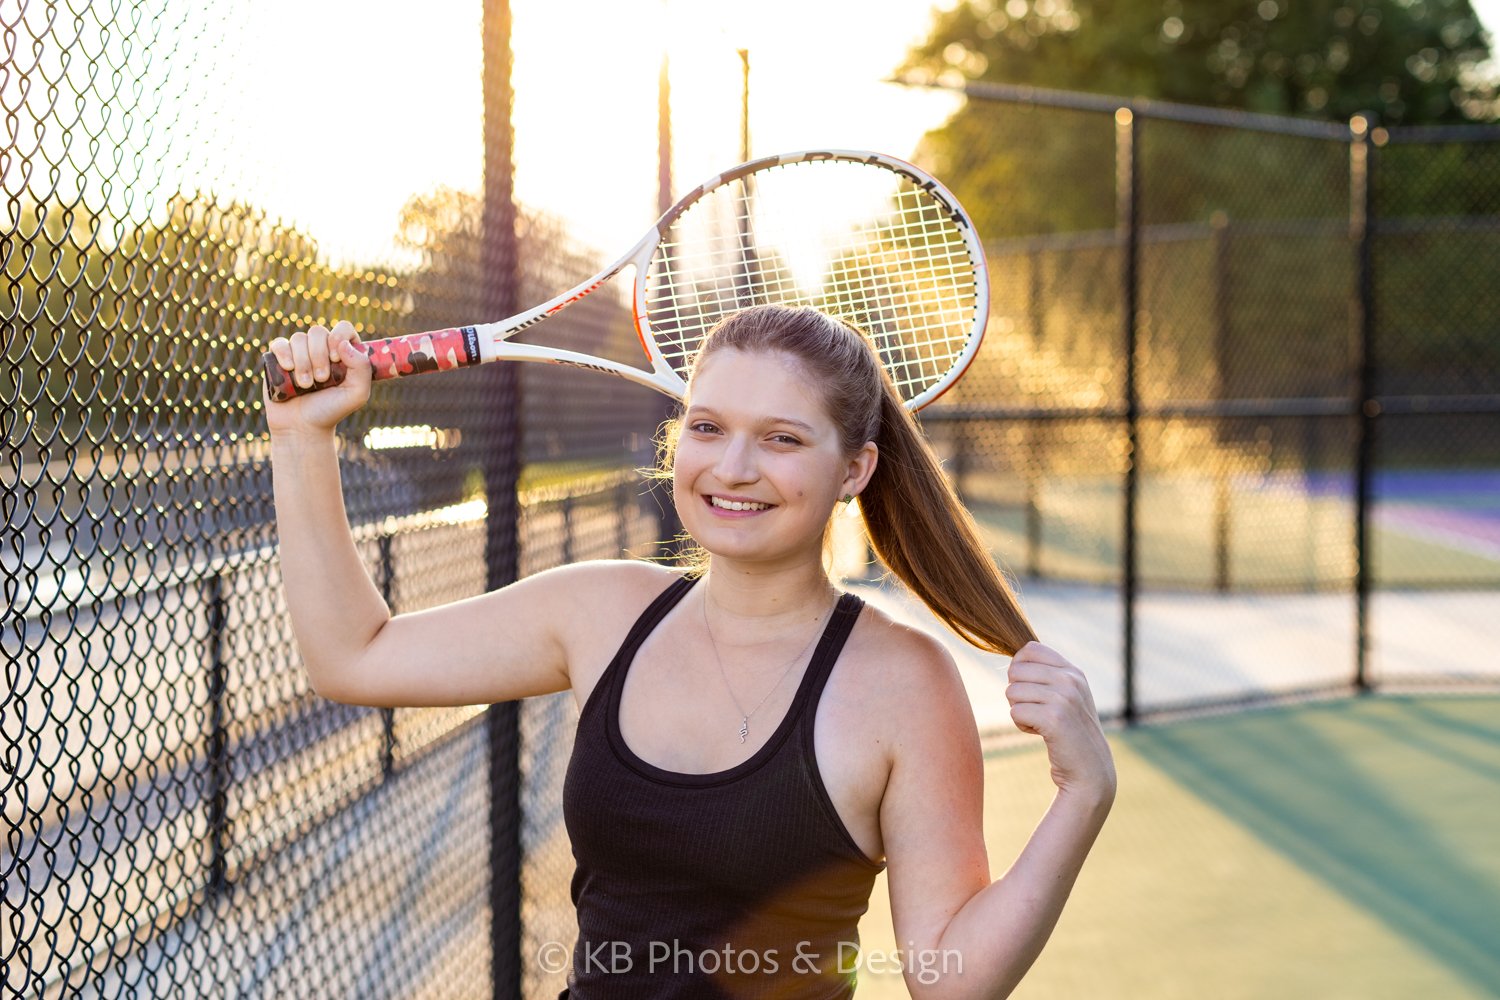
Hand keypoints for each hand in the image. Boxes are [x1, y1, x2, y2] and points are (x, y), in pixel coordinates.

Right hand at [261, 321, 371, 436]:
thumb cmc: (332, 410)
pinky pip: (279, 344)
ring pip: (299, 338)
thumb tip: (343, 343)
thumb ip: (362, 368)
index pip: (343, 328)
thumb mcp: (357, 394)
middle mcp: (322, 349)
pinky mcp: (280, 359)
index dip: (338, 337)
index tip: (336, 359)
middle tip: (322, 379)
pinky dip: (284, 354)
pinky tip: (288, 369)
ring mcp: (300, 353)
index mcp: (344, 353)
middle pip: (318, 332)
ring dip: (303, 362)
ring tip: (306, 385)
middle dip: (319, 356)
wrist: (303, 427)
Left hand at [1006, 641, 1116, 801]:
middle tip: (1036, 710)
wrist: (1090, 769)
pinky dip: (1022, 725)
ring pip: (1012, 692)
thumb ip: (1047, 675)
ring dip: (1020, 711)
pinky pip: (1015, 712)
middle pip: (1015, 670)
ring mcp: (1064, 698)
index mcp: (1073, 671)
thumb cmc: (1071, 732)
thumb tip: (1014, 658)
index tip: (1029, 688)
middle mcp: (1070, 680)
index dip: (1019, 667)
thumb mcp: (1066, 695)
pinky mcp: (1054, 718)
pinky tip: (1041, 733)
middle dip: (1017, 693)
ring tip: (1041, 723)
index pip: (1030, 649)